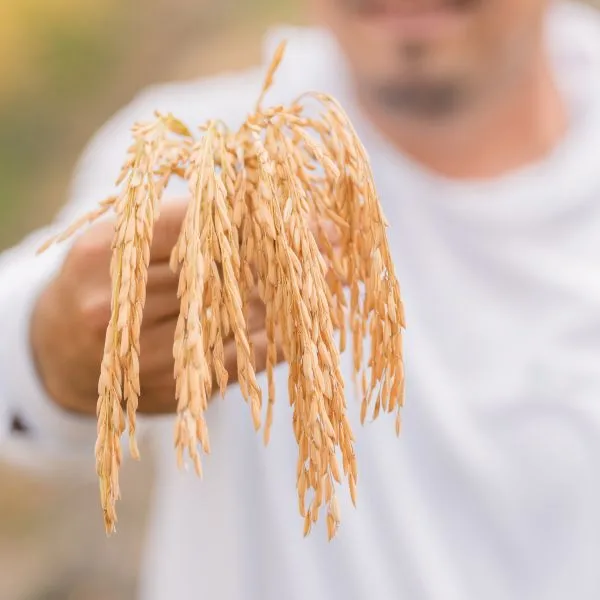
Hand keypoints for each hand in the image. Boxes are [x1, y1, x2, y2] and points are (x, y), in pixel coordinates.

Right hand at [30, 198, 336, 416]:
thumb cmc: (107, 281)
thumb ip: (186, 217)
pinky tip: (314, 324)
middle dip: (286, 258)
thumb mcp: (128, 237)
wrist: (59, 355)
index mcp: (110, 251)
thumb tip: (267, 197)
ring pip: (239, 319)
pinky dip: (280, 340)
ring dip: (294, 300)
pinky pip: (240, 361)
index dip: (260, 219)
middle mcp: (122, 305)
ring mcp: (145, 353)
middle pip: (223, 274)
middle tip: (340, 247)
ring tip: (340, 279)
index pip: (196, 225)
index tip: (315, 217)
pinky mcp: (169, 390)